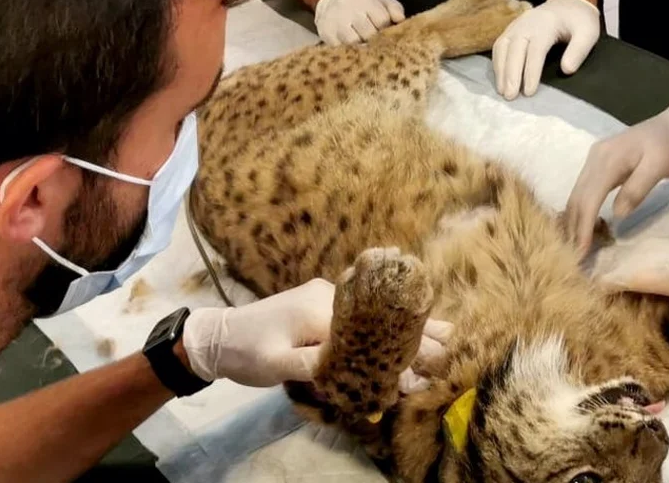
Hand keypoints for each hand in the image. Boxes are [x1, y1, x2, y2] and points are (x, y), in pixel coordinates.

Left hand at [182, 278, 451, 390]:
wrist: (216, 335)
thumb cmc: (247, 351)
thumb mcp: (278, 363)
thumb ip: (316, 364)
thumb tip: (353, 370)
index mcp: (323, 310)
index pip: (374, 327)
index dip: (405, 342)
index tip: (434, 354)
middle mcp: (330, 298)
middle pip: (380, 314)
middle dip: (416, 329)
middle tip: (452, 344)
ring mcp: (325, 298)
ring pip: (372, 313)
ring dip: (401, 326)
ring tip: (440, 334)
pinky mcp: (318, 305)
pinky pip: (358, 314)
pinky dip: (382, 324)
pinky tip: (398, 333)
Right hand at [314, 0, 405, 44]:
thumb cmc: (362, 2)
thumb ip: (394, 8)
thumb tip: (401, 21)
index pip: (382, 20)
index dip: (386, 28)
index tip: (385, 31)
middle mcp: (348, 9)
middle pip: (369, 33)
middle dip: (376, 40)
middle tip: (378, 42)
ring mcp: (335, 22)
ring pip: (354, 43)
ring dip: (363, 47)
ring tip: (367, 46)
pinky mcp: (326, 34)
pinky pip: (340, 49)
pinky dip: (349, 52)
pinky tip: (354, 49)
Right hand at [492, 0, 601, 98]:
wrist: (567, 2)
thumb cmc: (579, 20)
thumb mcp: (588, 33)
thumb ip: (579, 51)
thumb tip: (566, 70)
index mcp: (546, 24)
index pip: (535, 50)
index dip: (531, 72)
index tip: (529, 92)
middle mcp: (526, 23)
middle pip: (514, 49)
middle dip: (511, 74)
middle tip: (510, 96)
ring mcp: (516, 25)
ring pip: (502, 47)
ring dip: (500, 70)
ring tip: (503, 92)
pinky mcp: (510, 29)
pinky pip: (499, 46)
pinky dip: (497, 63)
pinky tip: (500, 79)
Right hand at [562, 91, 668, 252]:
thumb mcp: (659, 166)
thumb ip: (638, 188)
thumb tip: (616, 214)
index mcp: (607, 158)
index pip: (589, 198)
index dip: (583, 226)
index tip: (580, 253)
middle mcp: (595, 158)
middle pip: (578, 197)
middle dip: (573, 228)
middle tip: (573, 258)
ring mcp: (596, 160)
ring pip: (578, 195)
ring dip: (575, 221)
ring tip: (574, 247)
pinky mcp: (601, 165)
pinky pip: (586, 190)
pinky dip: (582, 210)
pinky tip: (582, 226)